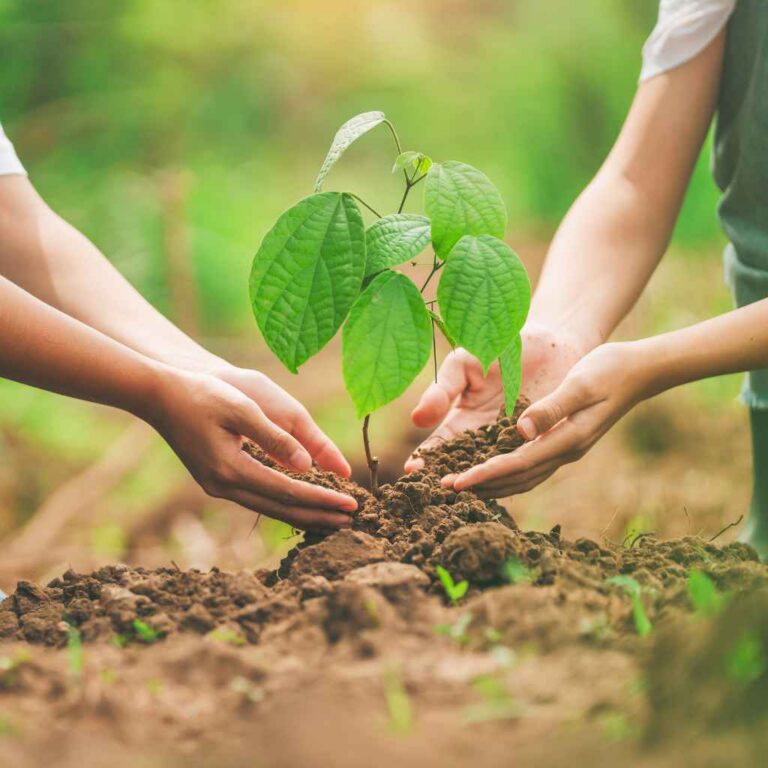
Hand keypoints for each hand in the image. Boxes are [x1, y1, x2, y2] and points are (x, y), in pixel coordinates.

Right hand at [146, 368, 357, 532]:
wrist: (159, 397)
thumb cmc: (202, 395)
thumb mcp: (242, 408)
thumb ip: (275, 438)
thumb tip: (308, 465)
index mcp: (231, 469)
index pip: (288, 492)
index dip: (322, 499)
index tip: (351, 504)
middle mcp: (223, 485)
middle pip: (280, 509)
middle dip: (318, 515)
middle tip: (351, 521)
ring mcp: (216, 487)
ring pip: (268, 508)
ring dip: (302, 514)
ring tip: (332, 520)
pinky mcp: (215, 481)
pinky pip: (257, 499)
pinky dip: (282, 505)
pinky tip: (299, 505)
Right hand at [404, 324, 586, 471]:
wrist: (549, 342)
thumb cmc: (498, 347)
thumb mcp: (463, 365)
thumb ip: (442, 390)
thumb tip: (417, 419)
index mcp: (462, 420)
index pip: (439, 446)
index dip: (426, 458)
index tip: (412, 469)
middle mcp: (486, 438)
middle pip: (464, 465)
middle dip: (451, 477)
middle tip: (440, 488)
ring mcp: (513, 443)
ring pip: (495, 468)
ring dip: (482, 480)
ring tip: (469, 490)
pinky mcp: (540, 442)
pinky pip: (528, 459)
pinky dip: (518, 470)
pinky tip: (509, 477)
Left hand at [441, 341, 651, 497]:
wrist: (638, 370)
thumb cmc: (608, 370)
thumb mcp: (580, 383)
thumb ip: (552, 407)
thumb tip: (521, 430)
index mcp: (567, 439)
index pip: (517, 464)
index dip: (484, 475)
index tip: (456, 483)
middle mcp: (566, 451)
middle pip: (517, 479)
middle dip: (482, 486)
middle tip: (445, 490)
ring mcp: (566, 449)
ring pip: (524, 478)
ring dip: (493, 484)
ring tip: (461, 487)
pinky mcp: (564, 443)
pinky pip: (531, 467)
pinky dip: (507, 475)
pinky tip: (491, 473)